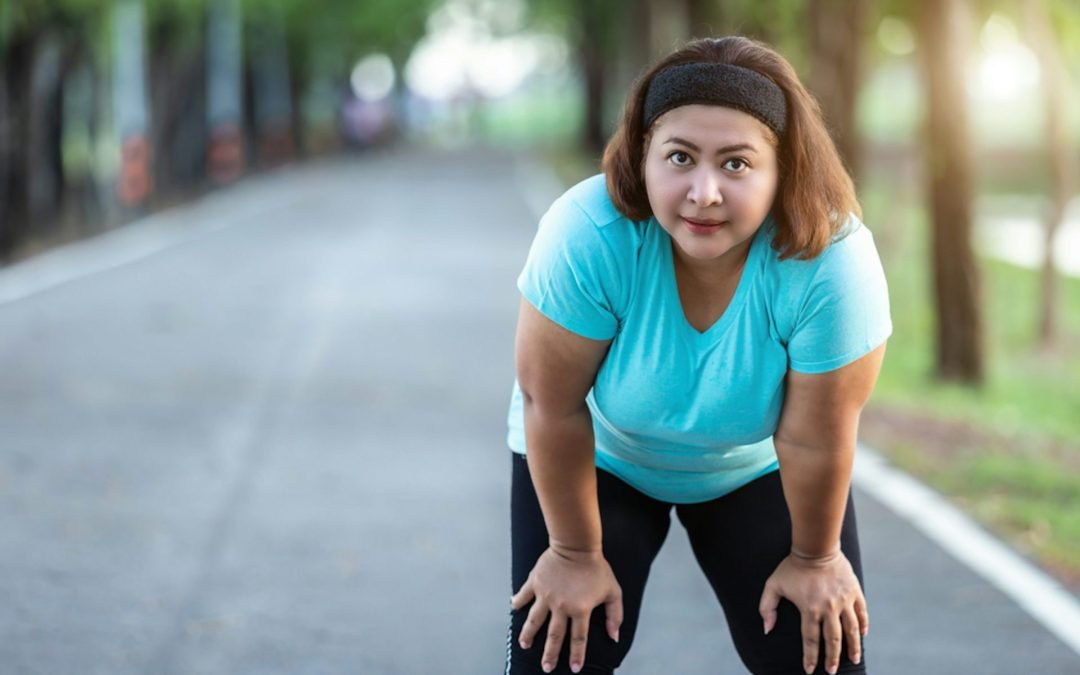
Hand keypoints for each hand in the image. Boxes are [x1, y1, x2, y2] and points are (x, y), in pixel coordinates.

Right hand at [510, 546, 622, 673]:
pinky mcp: (535, 582)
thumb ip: (615, 615)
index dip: (577, 655)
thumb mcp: (613, 591)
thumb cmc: (597, 568)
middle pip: (554, 636)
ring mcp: (545, 595)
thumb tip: (614, 637)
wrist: (576, 545)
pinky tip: (514, 609)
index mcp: (580, 609)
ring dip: (528, 634)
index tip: (574, 668)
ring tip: (524, 645)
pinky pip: (524, 595)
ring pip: (534, 620)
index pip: (578, 638)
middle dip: (550, 654)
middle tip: (546, 668)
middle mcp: (561, 606)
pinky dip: (518, 602)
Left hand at [758, 550, 868, 674]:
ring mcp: (844, 600)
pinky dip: (864, 625)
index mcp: (809, 609)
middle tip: (831, 671)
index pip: (810, 640)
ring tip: (854, 660)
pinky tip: (863, 636)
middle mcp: (829, 608)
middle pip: (833, 640)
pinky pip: (862, 613)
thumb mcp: (773, 585)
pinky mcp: (854, 592)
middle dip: (832, 658)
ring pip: (852, 630)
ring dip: (853, 647)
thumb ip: (767, 607)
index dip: (810, 657)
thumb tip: (767, 629)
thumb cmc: (792, 567)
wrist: (816, 547)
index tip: (810, 670)